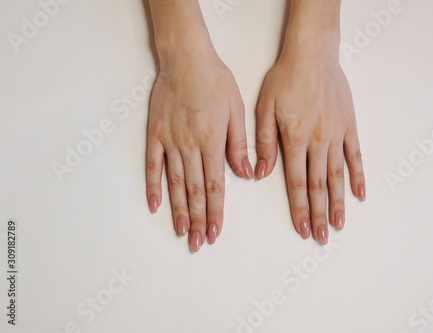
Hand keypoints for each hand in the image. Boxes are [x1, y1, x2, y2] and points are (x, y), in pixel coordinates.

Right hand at [146, 21, 251, 251]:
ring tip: (181, 231)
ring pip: (174, 184)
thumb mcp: (237, 110)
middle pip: (194, 191)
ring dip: (178, 210)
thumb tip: (245, 173)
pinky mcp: (155, 134)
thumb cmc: (215, 82)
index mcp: (212, 142)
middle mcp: (190, 146)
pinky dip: (154, 186)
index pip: (214, 185)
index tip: (215, 232)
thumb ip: (239, 144)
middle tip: (198, 242)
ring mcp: (169, 141)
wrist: (186, 59)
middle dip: (198, 220)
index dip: (215, 211)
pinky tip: (155, 205)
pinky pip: (153, 165)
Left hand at [255, 41, 365, 243]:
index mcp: (295, 140)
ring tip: (339, 224)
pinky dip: (358, 176)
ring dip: (338, 202)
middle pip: (319, 186)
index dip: (299, 209)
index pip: (298, 183)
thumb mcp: (264, 108)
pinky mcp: (349, 126)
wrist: (312, 55)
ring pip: (338, 176)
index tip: (301, 228)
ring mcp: (336, 135)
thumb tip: (263, 173)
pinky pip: (355, 155)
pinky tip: (359, 194)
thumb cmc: (285, 79)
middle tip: (321, 236)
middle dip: (319, 214)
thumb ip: (265, 143)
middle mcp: (318, 142)